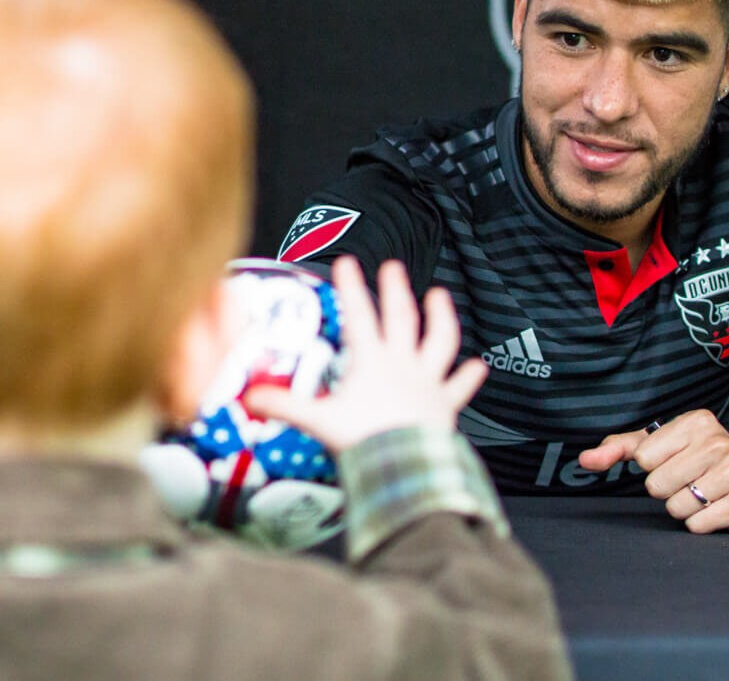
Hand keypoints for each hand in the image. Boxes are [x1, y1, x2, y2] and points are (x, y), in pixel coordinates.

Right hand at [241, 256, 486, 452]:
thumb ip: (284, 405)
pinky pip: (459, 386)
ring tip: (440, 296)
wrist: (403, 467)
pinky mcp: (444, 405)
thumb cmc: (364, 441)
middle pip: (401, 318)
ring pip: (439, 341)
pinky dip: (468, 376)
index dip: (351, 286)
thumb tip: (250, 397)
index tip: (347, 261)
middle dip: (395, 289)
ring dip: (441, 317)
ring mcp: (427, 382)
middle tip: (393, 266)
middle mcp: (402, 364)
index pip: (358, 315)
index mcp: (371, 361)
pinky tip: (478, 366)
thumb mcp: (318, 420)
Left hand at [578, 409, 728, 532]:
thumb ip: (619, 448)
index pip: (644, 457)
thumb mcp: (660, 445)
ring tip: (705, 493)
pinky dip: (701, 523)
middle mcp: (717, 443)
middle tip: (690, 480)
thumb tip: (584, 460)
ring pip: (676, 508)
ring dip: (684, 508)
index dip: (653, 466)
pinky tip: (717, 507)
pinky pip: (696, 526)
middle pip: (657, 485)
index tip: (674, 460)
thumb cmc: (699, 460)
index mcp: (695, 422)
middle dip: (667, 489)